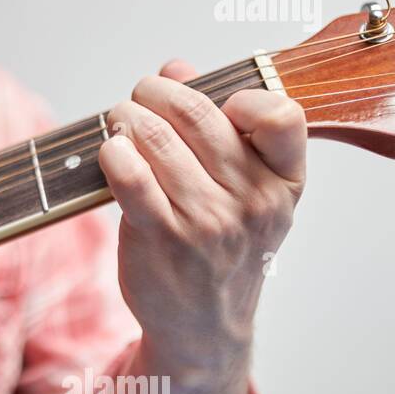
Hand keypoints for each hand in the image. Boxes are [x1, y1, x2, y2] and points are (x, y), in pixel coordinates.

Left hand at [97, 59, 306, 379]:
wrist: (204, 327)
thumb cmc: (221, 247)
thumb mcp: (245, 191)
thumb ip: (220, 124)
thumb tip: (177, 66)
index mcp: (283, 182)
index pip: (281, 114)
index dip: (240, 95)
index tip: (216, 102)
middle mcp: (251, 201)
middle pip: (198, 114)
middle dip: (157, 92)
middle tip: (141, 95)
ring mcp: (207, 221)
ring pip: (155, 137)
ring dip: (127, 117)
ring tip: (120, 120)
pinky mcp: (161, 237)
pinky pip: (130, 174)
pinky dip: (113, 151)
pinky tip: (111, 150)